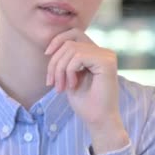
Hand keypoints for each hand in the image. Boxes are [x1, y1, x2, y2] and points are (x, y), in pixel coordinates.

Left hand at [45, 28, 128, 154]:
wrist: (98, 120)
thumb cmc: (85, 102)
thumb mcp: (69, 76)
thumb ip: (65, 60)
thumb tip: (52, 46)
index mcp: (96, 53)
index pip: (74, 33)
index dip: (58, 40)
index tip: (47, 55)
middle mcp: (104, 52)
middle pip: (70, 42)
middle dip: (55, 62)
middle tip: (52, 82)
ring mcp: (107, 56)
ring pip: (72, 49)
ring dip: (60, 69)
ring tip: (61, 87)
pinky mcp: (107, 62)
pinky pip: (78, 57)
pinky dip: (69, 71)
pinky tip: (72, 85)